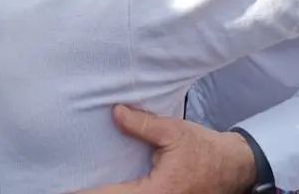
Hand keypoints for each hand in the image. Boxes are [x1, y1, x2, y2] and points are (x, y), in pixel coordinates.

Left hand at [74, 106, 254, 193]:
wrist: (235, 167)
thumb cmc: (205, 150)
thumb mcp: (174, 132)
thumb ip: (143, 125)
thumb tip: (116, 113)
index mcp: (156, 192)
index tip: (64, 191)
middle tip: (65, 189)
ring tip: (82, 189)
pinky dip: (121, 193)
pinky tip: (107, 188)